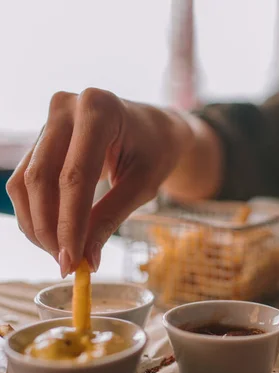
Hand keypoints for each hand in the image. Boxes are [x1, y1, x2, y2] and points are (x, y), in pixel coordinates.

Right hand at [6, 88, 194, 276]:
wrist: (154, 128)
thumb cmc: (155, 152)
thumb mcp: (142, 185)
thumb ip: (112, 218)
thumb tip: (86, 260)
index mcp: (99, 109)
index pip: (75, 176)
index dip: (70, 223)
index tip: (71, 260)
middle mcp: (66, 107)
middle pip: (42, 178)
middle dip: (50, 228)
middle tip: (65, 263)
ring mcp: (49, 119)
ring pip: (26, 181)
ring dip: (38, 224)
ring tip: (62, 253)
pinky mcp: (41, 135)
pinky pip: (27, 178)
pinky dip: (36, 212)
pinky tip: (54, 236)